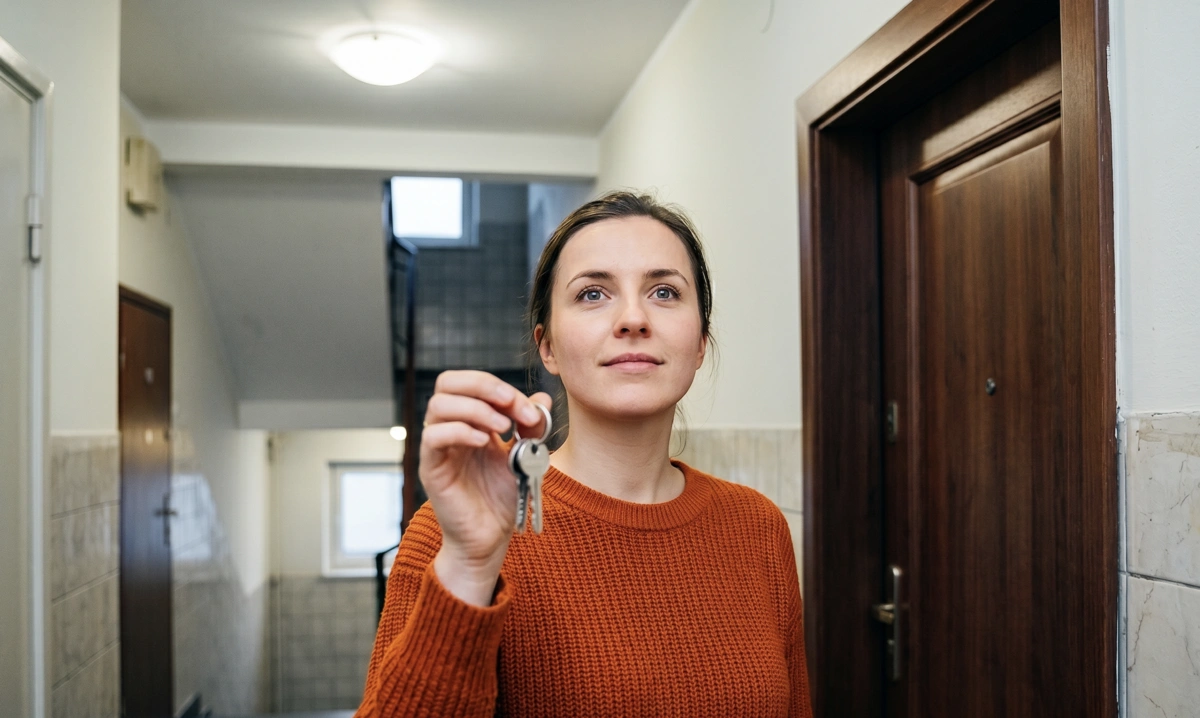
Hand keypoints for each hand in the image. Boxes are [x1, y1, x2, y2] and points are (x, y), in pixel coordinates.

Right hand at [419, 370, 550, 604]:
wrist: (490, 538)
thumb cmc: (501, 498)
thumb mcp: (525, 456)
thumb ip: (532, 428)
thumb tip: (543, 399)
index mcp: (469, 421)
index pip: (470, 383)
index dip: (499, 387)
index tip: (530, 410)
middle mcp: (450, 428)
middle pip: (447, 382)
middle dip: (483, 385)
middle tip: (510, 403)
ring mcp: (438, 447)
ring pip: (438, 405)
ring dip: (476, 408)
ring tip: (503, 427)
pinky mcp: (432, 469)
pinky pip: (434, 437)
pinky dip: (461, 431)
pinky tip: (486, 443)